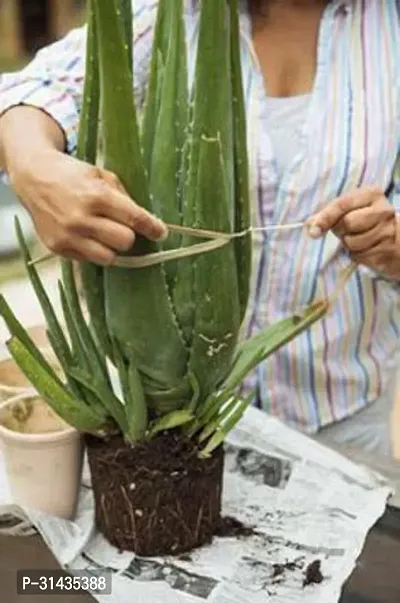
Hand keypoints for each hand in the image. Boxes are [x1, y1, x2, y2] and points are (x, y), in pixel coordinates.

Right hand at [9, 149, 166, 264]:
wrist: (33, 176)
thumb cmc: (73, 175)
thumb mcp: (102, 176)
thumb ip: (124, 198)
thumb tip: (147, 222)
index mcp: (97, 195)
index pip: (135, 218)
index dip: (153, 228)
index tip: (161, 233)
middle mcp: (82, 218)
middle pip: (125, 242)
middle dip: (129, 236)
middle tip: (124, 228)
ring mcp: (68, 235)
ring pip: (109, 257)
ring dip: (112, 248)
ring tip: (105, 235)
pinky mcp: (58, 247)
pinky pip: (88, 260)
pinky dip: (93, 251)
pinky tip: (87, 236)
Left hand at [307, 187, 399, 279]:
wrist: (395, 238)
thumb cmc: (366, 220)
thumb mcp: (350, 210)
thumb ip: (328, 214)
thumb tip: (309, 226)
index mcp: (372, 194)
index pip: (342, 204)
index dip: (325, 218)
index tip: (314, 231)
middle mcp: (383, 210)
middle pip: (347, 223)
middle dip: (340, 231)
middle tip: (344, 231)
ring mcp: (387, 231)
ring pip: (352, 242)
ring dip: (348, 244)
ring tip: (357, 239)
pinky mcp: (387, 250)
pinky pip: (360, 256)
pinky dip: (357, 254)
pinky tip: (365, 248)